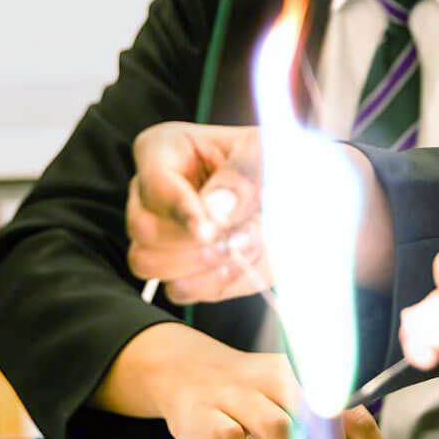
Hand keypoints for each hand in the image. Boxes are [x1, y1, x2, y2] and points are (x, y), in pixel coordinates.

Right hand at [93, 323, 387, 438]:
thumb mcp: (288, 410)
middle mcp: (276, 379)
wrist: (184, 371)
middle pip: (320, 418)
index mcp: (305, 377)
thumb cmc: (247, 396)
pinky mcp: (204, 411)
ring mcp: (238, 393)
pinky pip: (229, 437)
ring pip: (277, 427)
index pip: (353, 413)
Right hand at [125, 123, 267, 302]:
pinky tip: (241, 261)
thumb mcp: (264, 152)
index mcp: (164, 149)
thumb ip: (242, 174)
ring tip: (246, 242)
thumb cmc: (271, 162)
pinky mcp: (176, 268)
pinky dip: (214, 282)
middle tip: (245, 233)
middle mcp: (149, 193)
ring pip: (148, 263)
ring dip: (204, 263)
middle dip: (196, 240)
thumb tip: (216, 209)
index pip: (154, 183)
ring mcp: (157, 234)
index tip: (211, 230)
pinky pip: (178, 289)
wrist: (295, 195)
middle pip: (143, 229)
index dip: (182, 210)